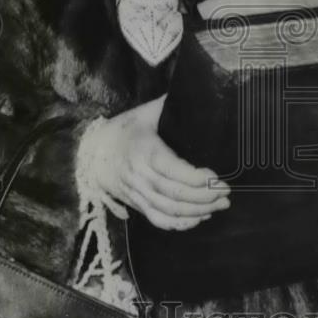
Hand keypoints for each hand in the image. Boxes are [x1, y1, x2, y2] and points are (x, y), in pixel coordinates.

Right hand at [88, 95, 230, 229]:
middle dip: (204, 197)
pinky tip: (199, 218)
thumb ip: (169, 105)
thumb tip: (195, 93)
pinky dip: (180, 224)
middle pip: (174, 194)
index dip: (195, 178)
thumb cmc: (122, 130)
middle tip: (225, 193)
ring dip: (197, 211)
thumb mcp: (144, 113)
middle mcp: (139, 175)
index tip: (215, 176)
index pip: (171, 169)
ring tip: (219, 205)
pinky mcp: (136, 204)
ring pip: (169, 210)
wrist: (91, 152)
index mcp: (143, 150)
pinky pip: (158, 220)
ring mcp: (136, 192)